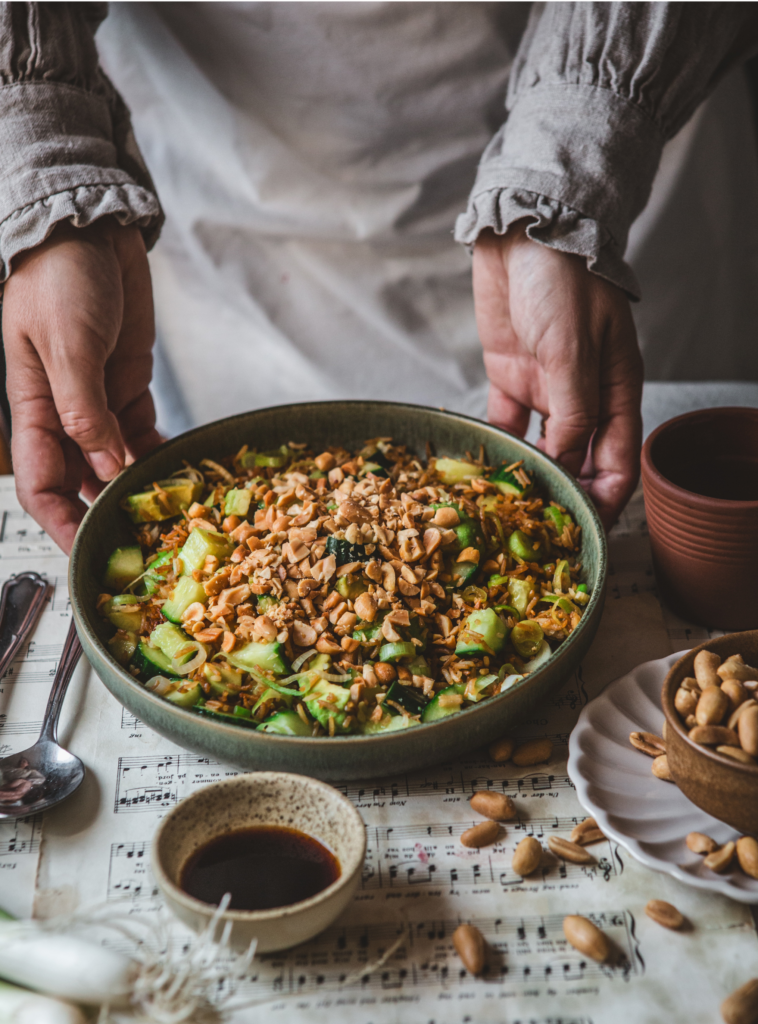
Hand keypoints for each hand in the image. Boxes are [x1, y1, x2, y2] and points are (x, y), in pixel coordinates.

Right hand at [2, 218, 161, 552]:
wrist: (91, 230)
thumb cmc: (60, 277)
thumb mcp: (67, 343)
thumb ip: (84, 407)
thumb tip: (104, 463)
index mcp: (34, 407)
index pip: (41, 483)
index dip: (61, 522)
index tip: (87, 553)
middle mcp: (66, 413)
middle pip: (81, 482)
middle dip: (106, 514)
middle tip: (145, 543)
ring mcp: (100, 402)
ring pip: (116, 463)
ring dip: (138, 488)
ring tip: (169, 517)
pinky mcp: (129, 386)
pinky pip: (143, 435)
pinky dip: (159, 455)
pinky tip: (179, 476)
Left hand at [473, 222, 642, 528]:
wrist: (520, 232)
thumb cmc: (561, 282)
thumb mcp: (571, 350)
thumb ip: (572, 409)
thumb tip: (567, 463)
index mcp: (616, 389)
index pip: (618, 458)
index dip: (605, 495)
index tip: (584, 526)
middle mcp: (584, 396)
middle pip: (580, 460)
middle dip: (565, 494)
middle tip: (541, 527)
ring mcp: (546, 389)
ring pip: (543, 447)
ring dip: (530, 475)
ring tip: (510, 508)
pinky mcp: (510, 378)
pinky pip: (506, 424)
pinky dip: (498, 447)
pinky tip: (486, 471)